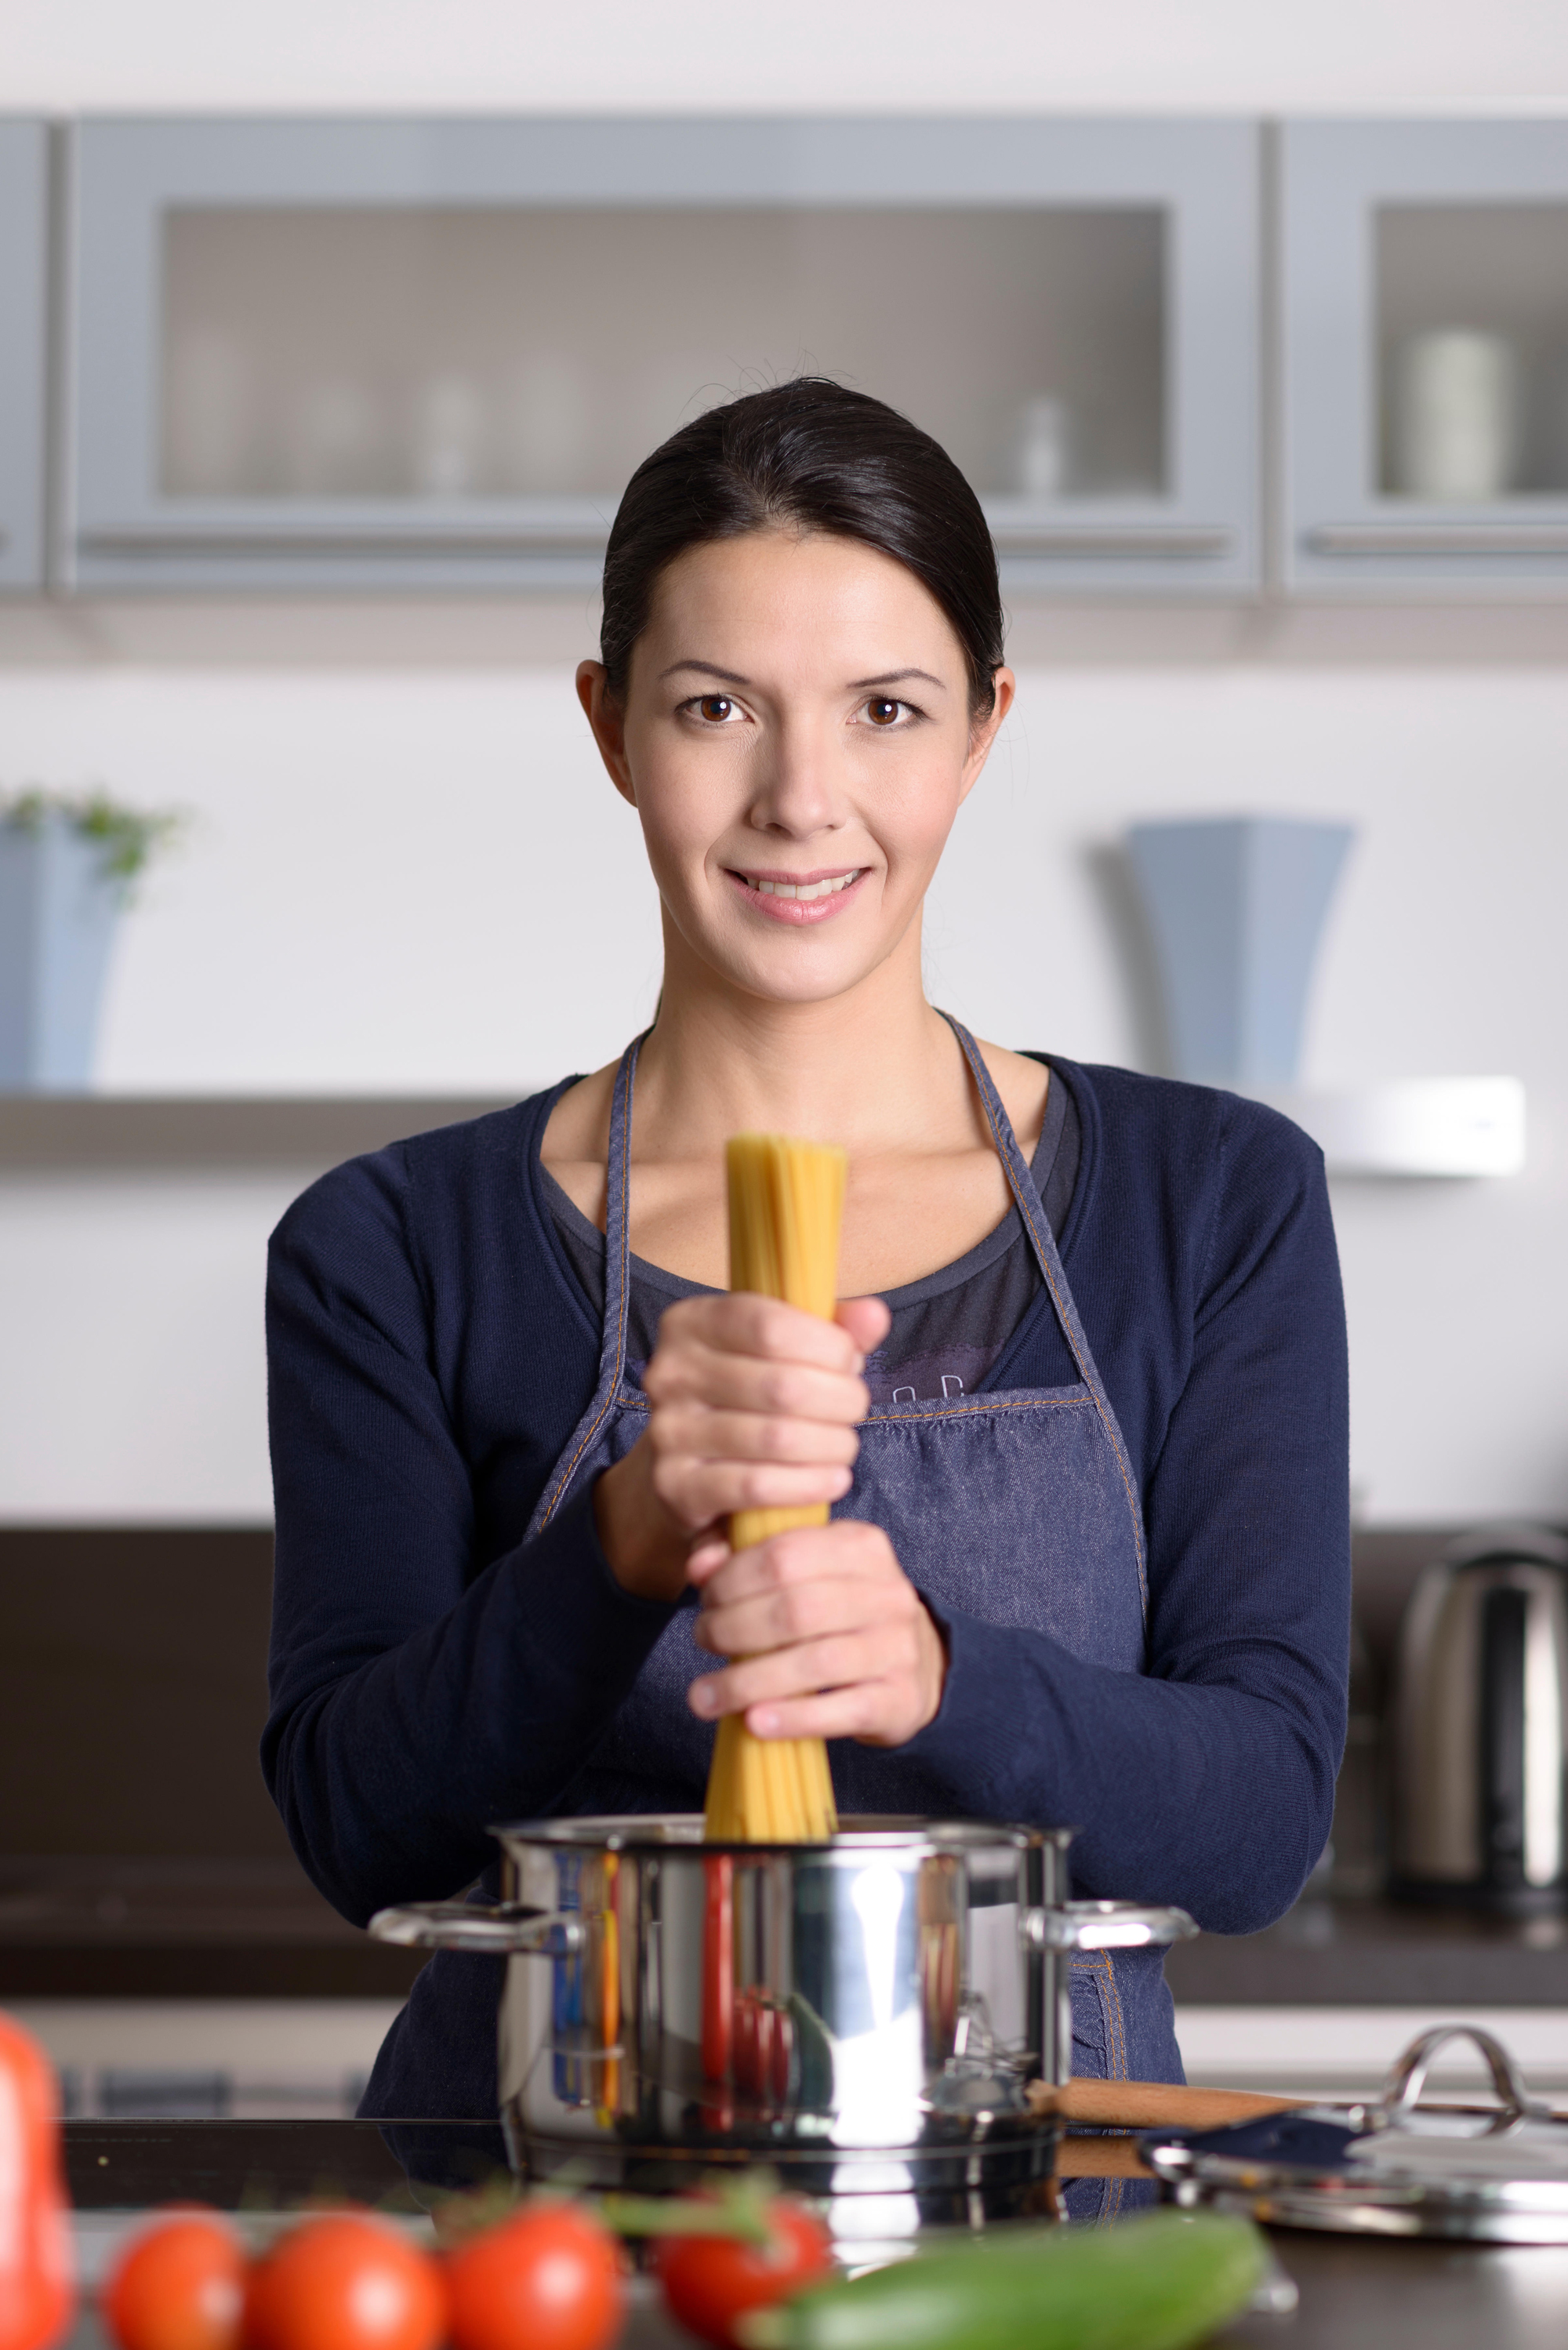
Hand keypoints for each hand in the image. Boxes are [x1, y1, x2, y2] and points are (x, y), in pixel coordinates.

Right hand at [592, 1291, 889, 1603]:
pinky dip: (809, 1484)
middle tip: (854, 1409)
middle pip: (783, 1386)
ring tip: (844, 1446)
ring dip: (832, 1446)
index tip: (849, 1361)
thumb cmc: (749, 1396)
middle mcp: (670, 1372)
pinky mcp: (676, 1485)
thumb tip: (872, 1315)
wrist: (691, 1466)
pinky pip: (758, 1485)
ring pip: (777, 1439)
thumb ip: (831, 1330)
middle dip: (841, 1400)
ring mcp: (669, 1431)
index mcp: (692, 1322)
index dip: (827, 1346)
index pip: (770, 1325)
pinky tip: (832, 1479)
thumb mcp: (784, 1350)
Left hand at [686, 1518, 948, 1747]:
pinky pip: (841, 1710)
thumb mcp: (809, 1573)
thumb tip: (699, 1566)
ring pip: (813, 1663)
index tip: (705, 1600)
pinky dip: (792, 1717)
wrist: (918, 1667)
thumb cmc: (843, 1614)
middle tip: (703, 1641)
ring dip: (747, 1682)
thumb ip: (748, 1559)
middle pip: (795, 1609)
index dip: (733, 1578)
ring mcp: (898, 1647)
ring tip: (706, 1696)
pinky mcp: (899, 1699)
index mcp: (862, 1547)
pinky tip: (754, 1722)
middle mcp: (887, 1593)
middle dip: (733, 1628)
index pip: (785, 1553)